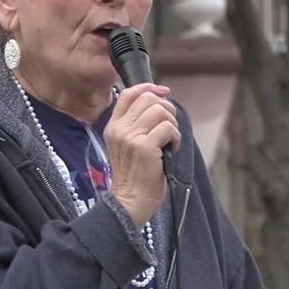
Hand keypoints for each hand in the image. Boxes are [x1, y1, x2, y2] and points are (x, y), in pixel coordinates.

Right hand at [105, 83, 180, 227]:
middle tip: (169, 127)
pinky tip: (172, 148)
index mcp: (113, 126)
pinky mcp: (145, 146)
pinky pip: (168, 128)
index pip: (129, 94)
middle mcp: (119, 128)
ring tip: (170, 140)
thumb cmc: (133, 176)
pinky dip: (175, 136)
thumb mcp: (126, 146)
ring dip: (172, 123)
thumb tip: (159, 104)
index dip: (149, 87)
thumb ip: (136, 125)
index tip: (164, 91)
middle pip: (148, 99)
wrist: (130, 201)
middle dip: (166, 109)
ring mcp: (131, 136)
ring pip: (160, 110)